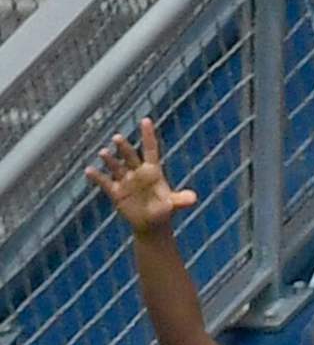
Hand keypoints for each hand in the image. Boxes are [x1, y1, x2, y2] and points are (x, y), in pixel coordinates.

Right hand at [89, 118, 197, 236]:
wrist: (151, 224)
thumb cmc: (165, 211)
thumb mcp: (174, 205)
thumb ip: (182, 200)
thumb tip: (193, 198)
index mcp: (153, 171)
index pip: (150, 149)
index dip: (148, 135)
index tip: (145, 120)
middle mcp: (137, 173)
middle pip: (130, 156)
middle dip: (124, 147)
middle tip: (117, 138)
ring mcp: (125, 181)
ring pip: (116, 166)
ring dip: (110, 160)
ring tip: (103, 152)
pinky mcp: (116, 192)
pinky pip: (105, 182)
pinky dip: (97, 177)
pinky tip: (89, 170)